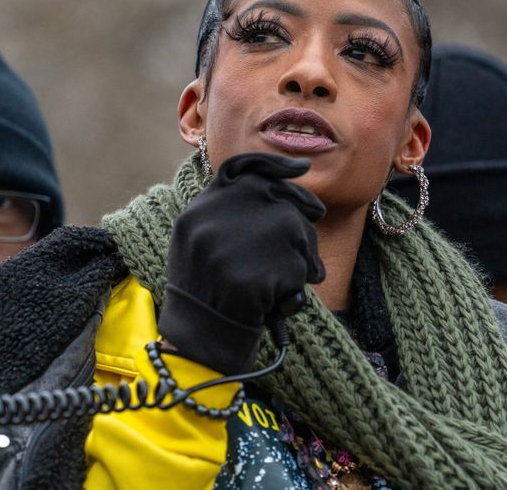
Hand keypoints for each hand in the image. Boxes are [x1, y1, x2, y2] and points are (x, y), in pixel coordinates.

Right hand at [157, 152, 325, 374]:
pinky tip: (278, 302)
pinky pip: (300, 269)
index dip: (275, 165)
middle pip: (280, 199)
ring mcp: (237, 246)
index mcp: (199, 210)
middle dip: (301, 218)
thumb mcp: (198, 239)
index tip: (302, 169)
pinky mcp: (258, 275)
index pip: (241, 168)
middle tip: (308, 237)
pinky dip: (298, 287)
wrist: (200, 341)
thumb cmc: (206, 290)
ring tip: (282, 282)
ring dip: (302, 258)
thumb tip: (283, 180)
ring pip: (297, 232)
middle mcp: (215, 219)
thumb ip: (229, 208)